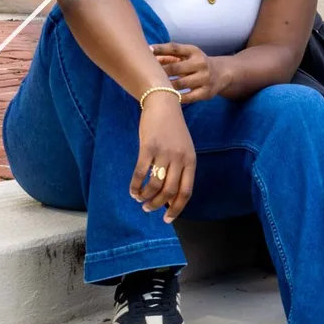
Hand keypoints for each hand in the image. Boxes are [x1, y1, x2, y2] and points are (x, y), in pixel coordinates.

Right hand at [131, 94, 195, 222]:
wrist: (163, 104)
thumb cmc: (173, 130)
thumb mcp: (183, 149)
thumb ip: (180, 171)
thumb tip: (170, 198)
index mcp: (191, 161)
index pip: (186, 192)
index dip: (176, 208)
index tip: (167, 219)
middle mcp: (179, 158)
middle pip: (169, 191)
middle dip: (157, 205)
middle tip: (148, 208)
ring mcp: (164, 153)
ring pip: (154, 184)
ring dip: (146, 197)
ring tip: (140, 199)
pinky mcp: (148, 147)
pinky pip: (140, 173)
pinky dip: (135, 185)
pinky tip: (133, 190)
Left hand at [153, 43, 232, 103]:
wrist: (222, 73)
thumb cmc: (196, 63)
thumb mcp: (187, 56)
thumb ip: (169, 56)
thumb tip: (149, 56)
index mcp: (194, 51)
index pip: (175, 48)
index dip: (161, 49)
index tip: (148, 50)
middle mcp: (201, 63)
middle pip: (175, 68)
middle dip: (160, 72)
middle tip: (147, 75)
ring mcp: (204, 78)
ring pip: (180, 84)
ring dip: (166, 86)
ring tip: (154, 88)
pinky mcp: (206, 93)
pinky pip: (187, 97)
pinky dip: (176, 97)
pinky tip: (168, 97)